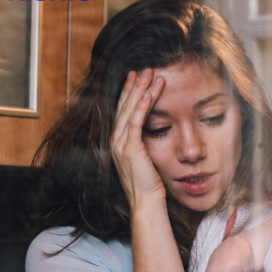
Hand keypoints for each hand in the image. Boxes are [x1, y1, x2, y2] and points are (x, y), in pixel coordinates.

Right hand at [111, 69, 166, 210]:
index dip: (129, 93)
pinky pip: (136, 122)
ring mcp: (120, 145)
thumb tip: (155, 130)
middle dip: (134, 86)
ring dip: (140, 90)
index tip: (137, 77)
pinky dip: (143, 105)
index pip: (123, 111)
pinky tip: (150, 93)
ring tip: (150, 74)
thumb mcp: (147, 158)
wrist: (146, 203)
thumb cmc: (150, 184)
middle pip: (124, 106)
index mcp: (118, 142)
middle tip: (144, 68)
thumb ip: (145, 143)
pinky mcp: (130, 149)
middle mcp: (116, 141)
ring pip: (129, 110)